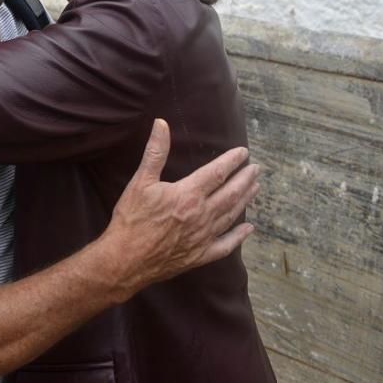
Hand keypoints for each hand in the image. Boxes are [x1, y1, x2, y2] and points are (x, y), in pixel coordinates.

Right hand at [100, 119, 259, 298]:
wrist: (125, 259)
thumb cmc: (132, 219)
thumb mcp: (140, 181)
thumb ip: (155, 152)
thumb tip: (161, 124)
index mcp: (189, 194)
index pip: (217, 173)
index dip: (232, 161)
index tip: (244, 152)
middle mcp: (202, 215)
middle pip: (231, 193)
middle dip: (245, 179)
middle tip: (257, 169)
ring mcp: (204, 237)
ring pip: (231, 215)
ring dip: (245, 200)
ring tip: (256, 188)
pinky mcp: (200, 255)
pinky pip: (226, 245)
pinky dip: (239, 236)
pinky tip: (248, 228)